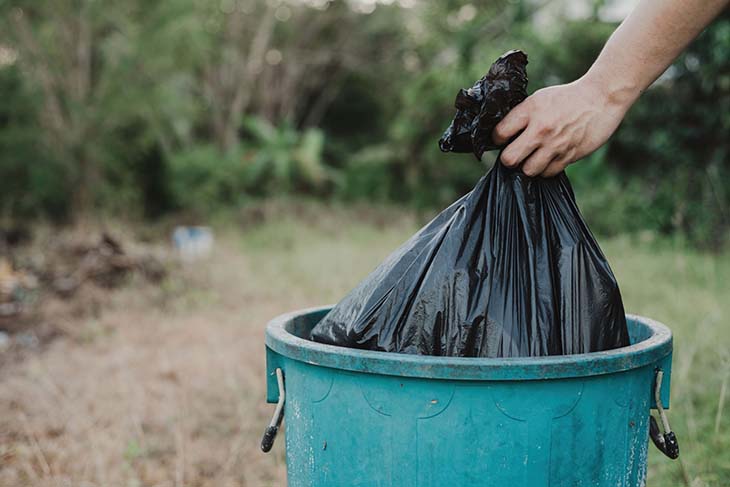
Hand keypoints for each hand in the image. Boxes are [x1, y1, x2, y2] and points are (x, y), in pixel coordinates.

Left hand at [492, 77, 629, 176]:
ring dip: (528, 166)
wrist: (601, 98)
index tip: (503, 139)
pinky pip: (548, 173)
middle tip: (515, 154)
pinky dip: (546, 169)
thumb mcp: (540, 99)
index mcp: (530, 111)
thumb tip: (503, 135)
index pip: (499, 134)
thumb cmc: (567, 98)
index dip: (497, 139)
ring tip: (534, 157)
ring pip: (528, 171)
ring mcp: (555, 145)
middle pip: (509, 159)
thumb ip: (521, 116)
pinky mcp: (569, 155)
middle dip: (509, 159)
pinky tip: (549, 158)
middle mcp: (540, 129)